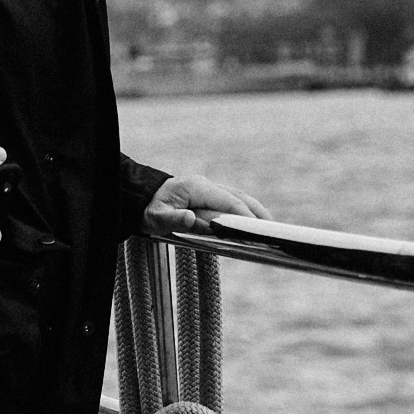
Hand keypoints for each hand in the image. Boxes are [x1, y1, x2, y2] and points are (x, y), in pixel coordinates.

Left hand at [141, 174, 270, 233]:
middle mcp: (205, 185)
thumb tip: (193, 219)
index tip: (258, 228)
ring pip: (236, 196)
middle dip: (256, 211)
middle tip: (273, 228)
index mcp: (196, 188)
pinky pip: (229, 200)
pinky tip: (251, 221)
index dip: (245, 214)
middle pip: (238, 196)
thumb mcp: (156, 218)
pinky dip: (243, 209)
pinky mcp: (206, 195)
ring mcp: (206, 189)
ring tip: (268, 226)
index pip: (228, 200)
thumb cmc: (148, 209)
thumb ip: (175, 219)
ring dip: (253, 209)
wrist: (140, 198)